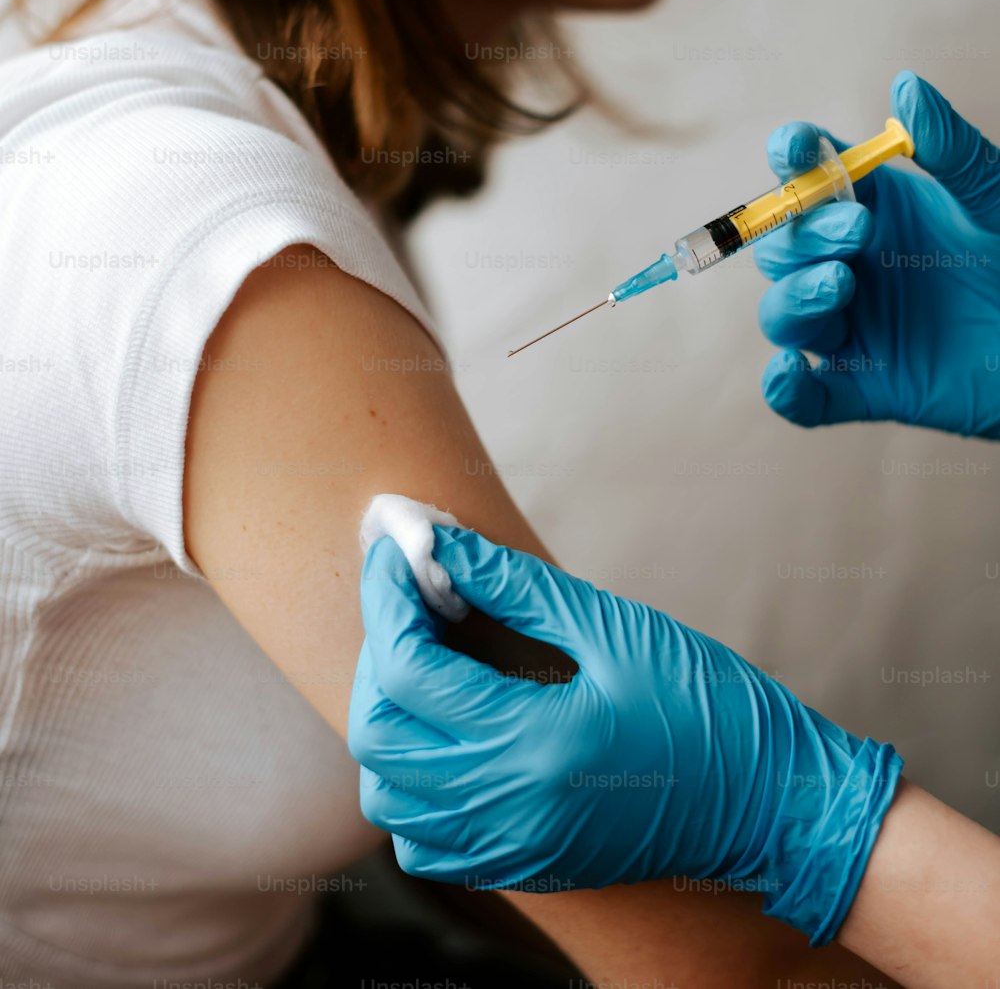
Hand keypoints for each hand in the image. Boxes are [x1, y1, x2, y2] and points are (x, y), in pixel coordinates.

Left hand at [349, 524, 902, 946]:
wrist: (779, 807)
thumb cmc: (712, 708)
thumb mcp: (618, 629)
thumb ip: (517, 587)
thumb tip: (443, 544)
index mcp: (536, 743)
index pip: (409, 669)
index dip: (388, 596)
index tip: (396, 547)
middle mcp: (511, 808)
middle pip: (380, 735)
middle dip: (379, 652)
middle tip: (409, 596)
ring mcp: (515, 849)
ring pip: (390, 796)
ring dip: (388, 720)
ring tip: (427, 659)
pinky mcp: (527, 867)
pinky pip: (426, 842)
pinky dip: (410, 787)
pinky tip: (447, 734)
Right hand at [755, 70, 999, 436]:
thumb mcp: (995, 198)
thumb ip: (951, 150)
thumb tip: (905, 86)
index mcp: (874, 212)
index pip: (808, 178)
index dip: (791, 159)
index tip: (796, 148)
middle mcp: (850, 266)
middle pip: (783, 247)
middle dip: (804, 235)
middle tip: (861, 235)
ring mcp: (854, 329)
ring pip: (784, 315)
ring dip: (795, 298)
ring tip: (841, 287)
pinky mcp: (867, 388)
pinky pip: (808, 397)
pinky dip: (786, 390)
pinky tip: (790, 373)